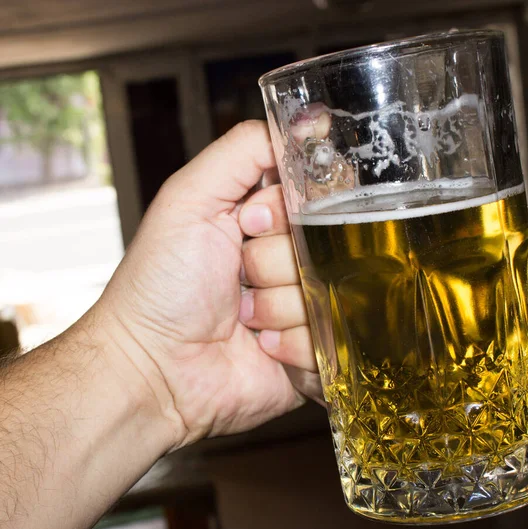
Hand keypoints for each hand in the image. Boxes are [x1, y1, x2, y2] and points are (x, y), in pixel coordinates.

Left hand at [98, 121, 319, 447]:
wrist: (154, 369)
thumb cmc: (161, 284)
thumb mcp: (191, 197)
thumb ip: (243, 151)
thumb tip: (307, 120)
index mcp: (269, 221)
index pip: (320, 193)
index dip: (289, 209)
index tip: (249, 223)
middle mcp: (292, 259)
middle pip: (330, 243)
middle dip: (276, 261)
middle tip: (238, 274)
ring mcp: (306, 305)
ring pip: (334, 291)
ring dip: (279, 306)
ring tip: (243, 317)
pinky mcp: (316, 351)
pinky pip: (334, 338)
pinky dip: (293, 344)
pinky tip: (259, 346)